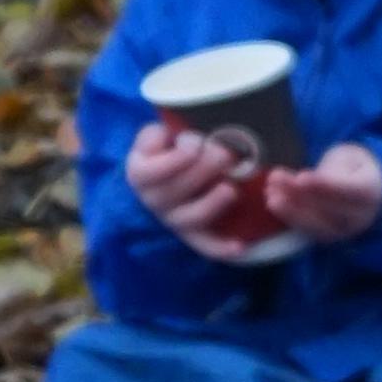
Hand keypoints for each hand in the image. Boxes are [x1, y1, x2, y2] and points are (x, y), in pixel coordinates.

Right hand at [127, 120, 289, 257]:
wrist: (169, 172)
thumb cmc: (166, 148)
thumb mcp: (155, 135)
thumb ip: (158, 134)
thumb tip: (180, 139)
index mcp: (140, 174)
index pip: (152, 172)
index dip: (176, 160)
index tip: (195, 143)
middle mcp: (154, 201)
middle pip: (176, 193)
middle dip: (203, 172)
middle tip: (225, 154)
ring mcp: (174, 219)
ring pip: (192, 218)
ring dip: (213, 204)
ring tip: (231, 189)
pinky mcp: (194, 234)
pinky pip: (206, 245)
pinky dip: (221, 248)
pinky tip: (240, 246)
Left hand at [259, 145, 381, 244]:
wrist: (365, 194)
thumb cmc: (354, 170)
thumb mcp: (351, 157)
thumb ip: (335, 165)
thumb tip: (308, 178)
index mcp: (371, 192)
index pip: (350, 191)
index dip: (326, 186)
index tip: (302, 177)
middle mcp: (361, 217)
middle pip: (330, 208)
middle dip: (300, 194)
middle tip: (275, 179)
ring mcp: (345, 230)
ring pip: (316, 223)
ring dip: (290, 208)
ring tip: (269, 193)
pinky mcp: (328, 236)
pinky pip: (308, 229)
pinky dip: (289, 216)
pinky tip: (272, 201)